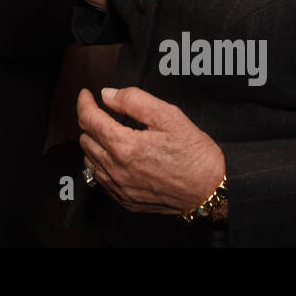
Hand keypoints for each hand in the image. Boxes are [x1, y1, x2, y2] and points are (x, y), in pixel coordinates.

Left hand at [77, 86, 224, 214]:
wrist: (211, 190)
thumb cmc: (195, 154)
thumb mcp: (169, 116)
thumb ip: (133, 100)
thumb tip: (107, 95)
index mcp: (125, 146)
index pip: (88, 120)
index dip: (84, 102)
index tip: (86, 94)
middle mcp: (117, 170)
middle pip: (85, 139)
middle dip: (90, 121)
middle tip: (103, 113)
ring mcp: (120, 188)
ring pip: (89, 160)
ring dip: (94, 143)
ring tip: (109, 133)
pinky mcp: (126, 201)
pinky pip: (100, 180)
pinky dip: (101, 164)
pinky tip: (115, 156)